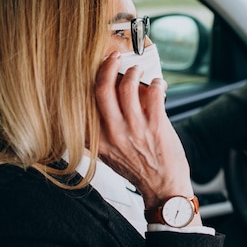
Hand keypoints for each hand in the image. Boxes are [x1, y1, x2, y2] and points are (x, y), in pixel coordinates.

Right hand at [94, 52, 196, 216]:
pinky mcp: (156, 126)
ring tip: (138, 71)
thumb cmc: (139, 171)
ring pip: (128, 87)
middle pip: (102, 90)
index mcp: (98, 140)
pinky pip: (154, 94)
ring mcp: (135, 129)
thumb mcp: (110, 155)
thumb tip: (108, 99)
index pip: (82, 105)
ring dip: (134, 72)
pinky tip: (157, 84)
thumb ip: (102, 132)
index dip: (86, 82)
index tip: (90, 69)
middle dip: (108, 66)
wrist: (163, 189)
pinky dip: (156, 84)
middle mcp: (114, 133)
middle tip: (114, 57)